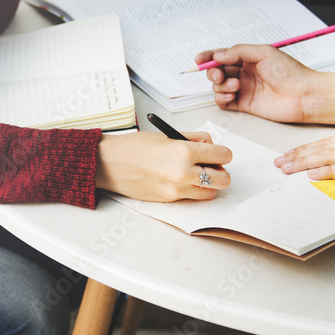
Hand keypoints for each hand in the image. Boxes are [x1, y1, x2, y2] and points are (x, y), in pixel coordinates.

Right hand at [96, 131, 232, 201]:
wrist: (110, 163)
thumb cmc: (134, 147)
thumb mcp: (167, 135)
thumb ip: (193, 139)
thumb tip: (210, 146)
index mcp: (185, 151)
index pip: (223, 156)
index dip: (222, 154)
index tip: (218, 154)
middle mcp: (184, 173)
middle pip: (223, 179)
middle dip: (220, 172)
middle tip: (210, 166)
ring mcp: (177, 189)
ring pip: (211, 192)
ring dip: (208, 184)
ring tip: (195, 175)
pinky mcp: (169, 199)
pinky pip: (192, 197)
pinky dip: (192, 190)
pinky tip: (179, 180)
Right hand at [196, 44, 334, 125]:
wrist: (304, 95)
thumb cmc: (291, 73)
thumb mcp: (264, 52)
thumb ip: (239, 51)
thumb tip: (219, 55)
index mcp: (249, 58)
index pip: (224, 55)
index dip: (210, 56)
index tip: (200, 59)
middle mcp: (245, 73)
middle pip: (218, 71)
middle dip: (214, 71)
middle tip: (219, 74)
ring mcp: (244, 89)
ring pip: (218, 86)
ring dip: (221, 85)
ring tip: (236, 86)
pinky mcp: (244, 104)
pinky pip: (223, 101)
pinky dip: (222, 98)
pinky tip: (232, 95)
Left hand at [274, 126, 334, 178]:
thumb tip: (327, 165)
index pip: (325, 141)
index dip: (304, 148)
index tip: (287, 154)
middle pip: (323, 147)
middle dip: (298, 156)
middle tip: (279, 163)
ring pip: (329, 156)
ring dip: (305, 163)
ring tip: (288, 168)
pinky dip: (328, 172)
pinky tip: (312, 175)